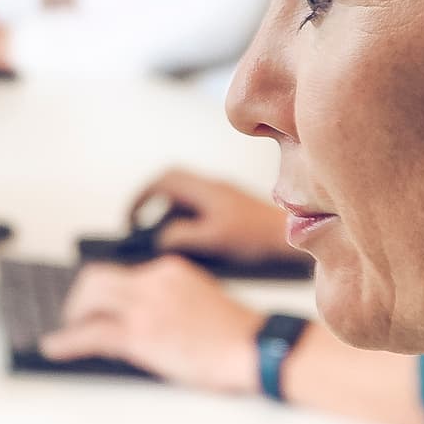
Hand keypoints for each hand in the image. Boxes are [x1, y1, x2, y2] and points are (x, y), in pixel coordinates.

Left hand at [37, 257, 268, 394]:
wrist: (254, 346)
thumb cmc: (236, 333)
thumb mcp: (199, 298)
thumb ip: (169, 297)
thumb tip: (140, 314)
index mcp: (169, 269)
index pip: (122, 272)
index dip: (104, 291)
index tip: (96, 303)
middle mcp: (152, 280)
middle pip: (96, 277)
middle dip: (80, 298)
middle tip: (75, 317)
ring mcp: (144, 306)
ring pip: (89, 299)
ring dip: (72, 317)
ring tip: (67, 332)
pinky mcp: (140, 334)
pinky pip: (91, 334)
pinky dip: (67, 341)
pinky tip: (55, 347)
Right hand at [130, 166, 293, 262]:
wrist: (292, 237)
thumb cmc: (257, 237)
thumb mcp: (212, 239)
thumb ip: (181, 236)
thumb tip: (160, 237)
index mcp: (206, 189)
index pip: (163, 180)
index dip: (141, 197)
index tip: (130, 219)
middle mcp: (214, 187)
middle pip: (172, 184)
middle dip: (152, 202)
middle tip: (141, 225)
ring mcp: (224, 196)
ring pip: (187, 197)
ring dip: (171, 213)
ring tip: (165, 239)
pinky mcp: (233, 208)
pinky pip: (201, 207)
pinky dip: (188, 220)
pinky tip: (192, 242)